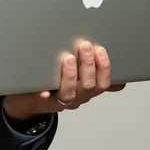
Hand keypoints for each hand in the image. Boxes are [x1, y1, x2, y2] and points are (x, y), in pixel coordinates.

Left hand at [3, 41, 125, 120]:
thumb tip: (121, 81)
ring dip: (70, 75)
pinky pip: (42, 101)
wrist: (27, 103)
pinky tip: (43, 91)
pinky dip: (44, 96)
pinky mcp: (38, 102)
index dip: (104, 68)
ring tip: (68, 58)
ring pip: (69, 93)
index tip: (100, 50)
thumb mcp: (78, 80)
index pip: (102, 83)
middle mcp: (75, 98)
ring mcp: (57, 101)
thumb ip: (94, 77)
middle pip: (88, 86)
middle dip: (88, 65)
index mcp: (86, 91)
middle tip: (84, 46)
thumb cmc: (54, 86)